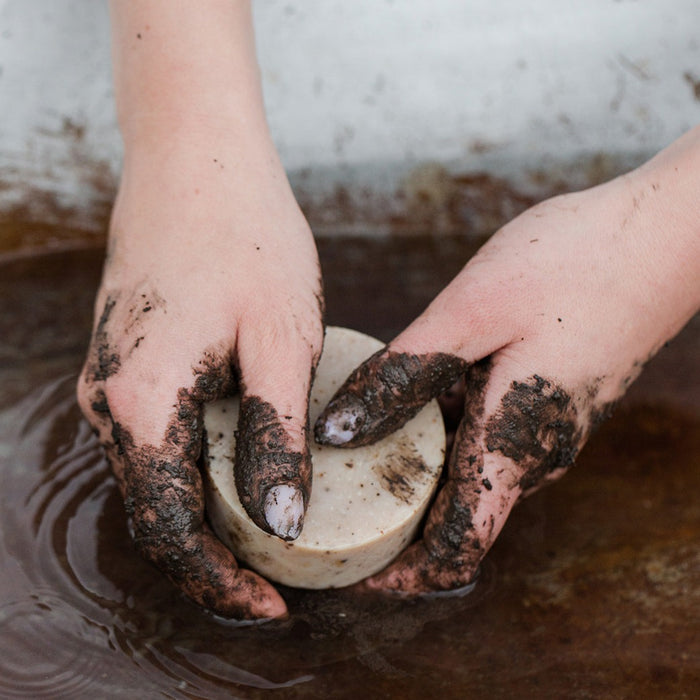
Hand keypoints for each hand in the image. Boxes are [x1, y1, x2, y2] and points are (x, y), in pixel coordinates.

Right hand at [78, 132, 322, 618]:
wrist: (197, 158)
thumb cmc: (244, 237)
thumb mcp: (279, 341)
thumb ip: (274, 434)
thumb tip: (278, 520)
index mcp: (142, 404)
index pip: (171, 529)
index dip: (220, 579)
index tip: (272, 603)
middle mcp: (112, 401)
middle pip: (159, 509)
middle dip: (218, 553)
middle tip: (282, 574)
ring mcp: (117, 379)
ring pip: (160, 474)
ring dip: (212, 511)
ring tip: (274, 528)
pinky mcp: (135, 360)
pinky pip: (162, 435)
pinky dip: (203, 465)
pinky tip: (249, 462)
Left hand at [315, 130, 699, 594]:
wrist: (664, 237)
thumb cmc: (573, 267)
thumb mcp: (470, 314)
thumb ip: (403, 376)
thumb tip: (337, 430)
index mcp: (512, 447)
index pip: (453, 551)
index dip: (397, 576)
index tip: (345, 569)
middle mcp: (534, 454)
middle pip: (455, 517)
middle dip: (390, 520)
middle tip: (328, 499)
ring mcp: (546, 428)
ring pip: (468, 472)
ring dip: (411, 471)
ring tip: (352, 448)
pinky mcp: (548, 398)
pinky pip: (485, 435)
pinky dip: (439, 432)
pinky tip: (406, 397)